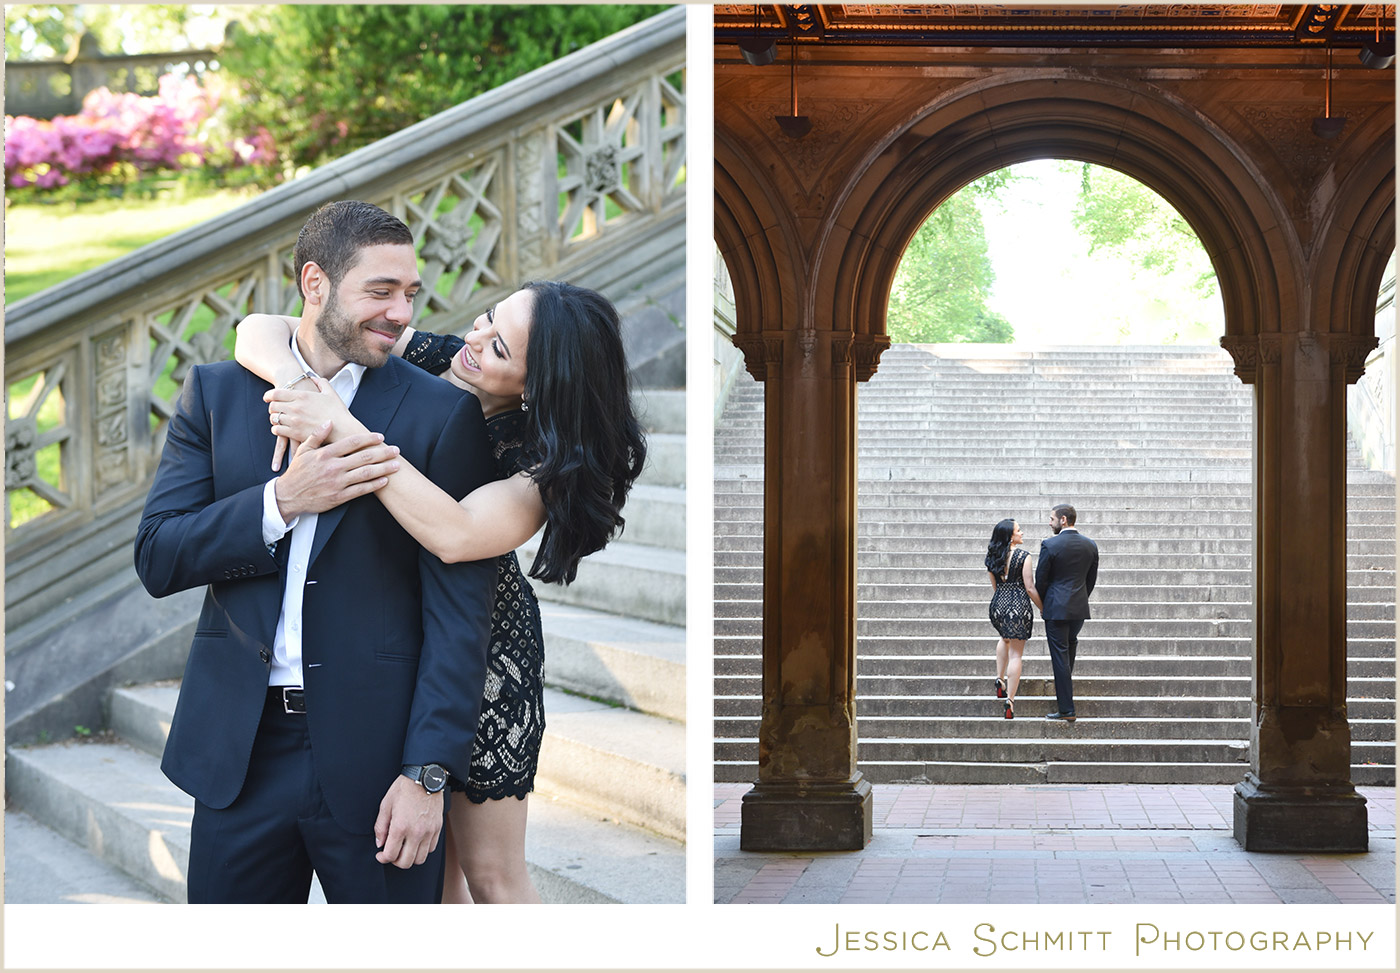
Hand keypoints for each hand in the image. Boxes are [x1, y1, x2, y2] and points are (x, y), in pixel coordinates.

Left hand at [265, 377, 354, 456]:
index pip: (276, 393)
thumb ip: (321, 383)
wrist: (343, 430)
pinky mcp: (295, 433)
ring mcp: (294, 421)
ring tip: (279, 419)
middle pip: (272, 406)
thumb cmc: (338, 412)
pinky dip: (277, 429)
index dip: (268, 395)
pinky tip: (281, 429)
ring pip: (274, 418)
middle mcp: (295, 407)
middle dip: (272, 407)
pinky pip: (277, 430)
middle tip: (276, 409)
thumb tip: (314, 378)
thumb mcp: (331, 393)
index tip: (267, 397)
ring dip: (275, 418)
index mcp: (302, 396)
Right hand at [273, 423, 400, 520]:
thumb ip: (316, 435)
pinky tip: (384, 480)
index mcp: (325, 454)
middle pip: (364, 457)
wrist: (288, 496)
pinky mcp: (339, 496)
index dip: (368, 438)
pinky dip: (374, 485)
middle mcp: (333, 467)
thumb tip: (329, 422)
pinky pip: (361, 490)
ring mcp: (337, 482)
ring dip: (384, 468)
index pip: (352, 442)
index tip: (380, 436)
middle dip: (383, 453)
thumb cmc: (297, 473)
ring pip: (366, 473)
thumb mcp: (303, 450)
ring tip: (396, 465)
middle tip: (395, 450)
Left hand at [374, 775, 443, 868]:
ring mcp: (429, 831)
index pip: (391, 855)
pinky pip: (430, 849)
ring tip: (405, 848)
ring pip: (420, 859)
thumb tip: (379, 843)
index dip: (382, 858)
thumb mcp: (385, 805)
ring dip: (410, 857)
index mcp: (400, 827)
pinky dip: (422, 850)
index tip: (381, 854)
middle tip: (392, 853)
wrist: (425, 777)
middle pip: (406, 862)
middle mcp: (416, 832)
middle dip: (395, 861)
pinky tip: (415, 841)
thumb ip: (380, 827)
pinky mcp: (438, 828)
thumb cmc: (404, 789)